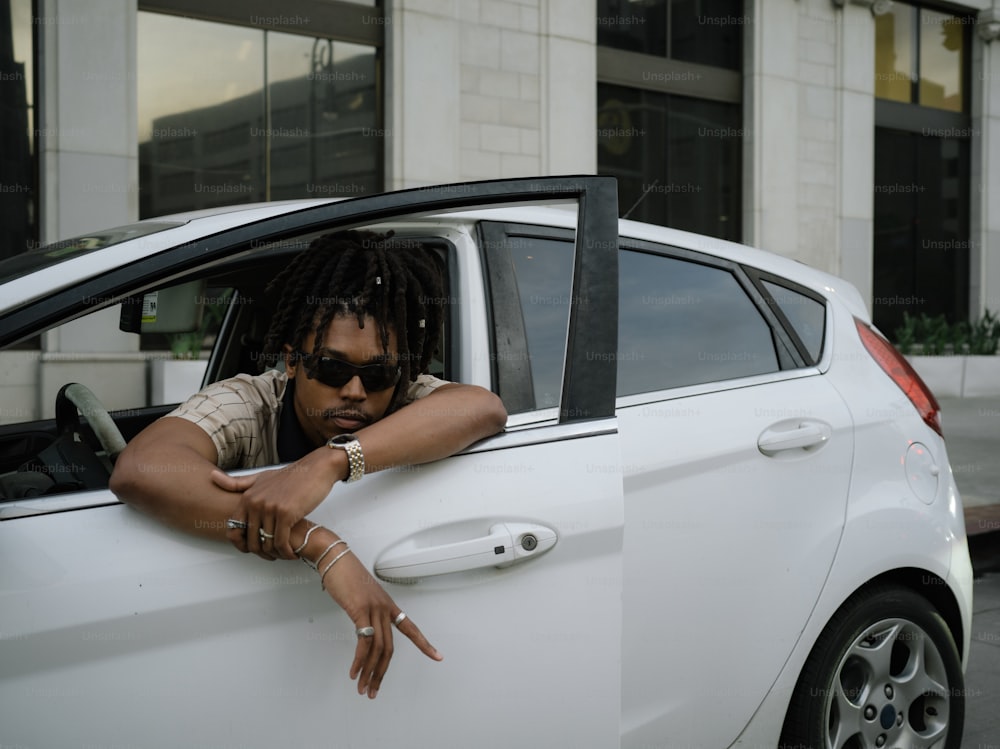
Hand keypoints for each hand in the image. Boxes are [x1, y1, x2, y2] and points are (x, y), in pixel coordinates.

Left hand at [213, 448, 345, 559]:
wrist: (315, 469)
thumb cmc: (290, 476)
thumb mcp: (261, 477)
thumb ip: (238, 483)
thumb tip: (211, 476)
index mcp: (247, 497)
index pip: (234, 530)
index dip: (242, 545)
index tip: (254, 549)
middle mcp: (255, 503)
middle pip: (251, 540)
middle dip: (262, 553)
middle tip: (273, 556)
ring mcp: (270, 508)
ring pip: (267, 544)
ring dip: (276, 555)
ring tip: (284, 555)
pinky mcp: (286, 514)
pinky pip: (281, 542)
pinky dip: (286, 553)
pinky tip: (292, 554)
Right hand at [321, 550, 442, 698]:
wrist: (335, 558)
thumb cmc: (345, 575)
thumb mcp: (361, 596)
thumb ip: (367, 612)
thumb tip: (364, 627)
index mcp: (388, 606)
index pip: (411, 628)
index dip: (425, 644)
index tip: (438, 657)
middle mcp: (385, 608)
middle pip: (390, 648)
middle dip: (381, 673)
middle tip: (373, 691)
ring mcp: (374, 609)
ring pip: (378, 649)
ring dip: (369, 672)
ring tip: (362, 687)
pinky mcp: (360, 610)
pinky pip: (364, 641)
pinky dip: (359, 660)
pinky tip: (354, 671)